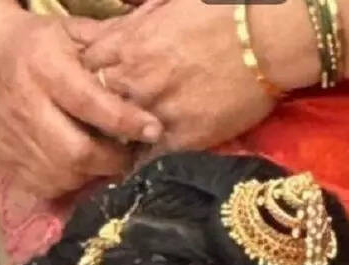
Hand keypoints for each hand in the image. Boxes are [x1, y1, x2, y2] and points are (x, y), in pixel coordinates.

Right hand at [0, 0, 163, 197]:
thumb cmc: (37, 44)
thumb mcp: (72, 32)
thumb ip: (110, 51)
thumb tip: (152, 72)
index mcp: (44, 67)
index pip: (90, 103)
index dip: (125, 121)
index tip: (153, 129)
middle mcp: (24, 104)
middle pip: (75, 151)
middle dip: (112, 160)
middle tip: (130, 155)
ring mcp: (10, 136)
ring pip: (60, 174)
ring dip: (92, 175)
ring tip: (106, 160)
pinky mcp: (2, 157)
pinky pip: (41, 186)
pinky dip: (67, 184)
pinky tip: (78, 168)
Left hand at [73, 0, 303, 153]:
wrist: (265, 38)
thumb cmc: (221, 11)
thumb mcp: (164, 5)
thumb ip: (133, 21)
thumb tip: (116, 29)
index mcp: (125, 45)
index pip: (83, 70)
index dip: (86, 80)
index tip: (93, 88)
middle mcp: (133, 80)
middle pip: (93, 106)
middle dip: (96, 113)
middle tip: (101, 121)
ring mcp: (157, 110)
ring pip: (118, 135)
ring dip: (117, 140)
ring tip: (119, 146)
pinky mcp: (184, 136)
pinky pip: (150, 158)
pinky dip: (144, 163)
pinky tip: (143, 165)